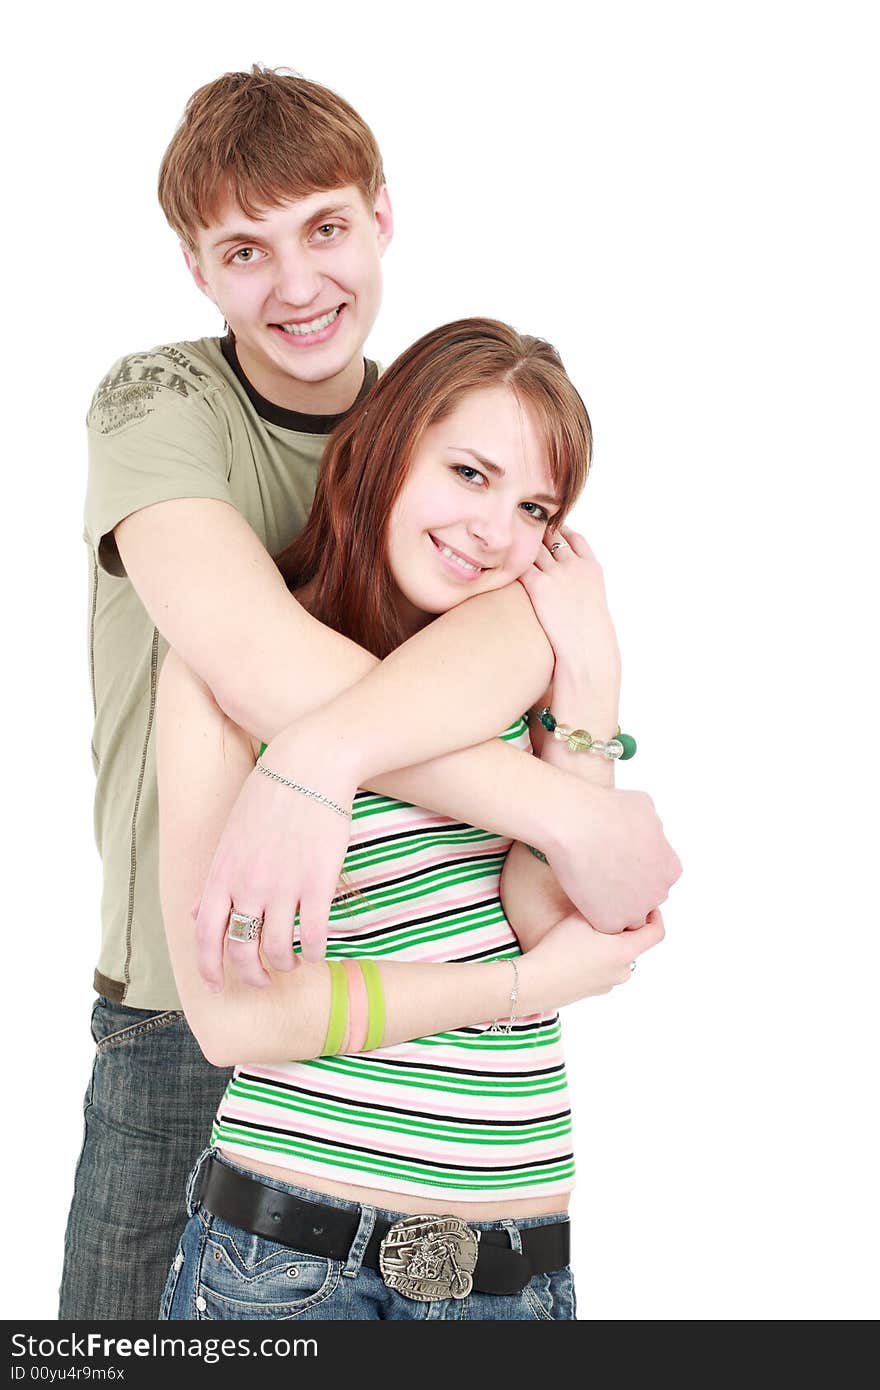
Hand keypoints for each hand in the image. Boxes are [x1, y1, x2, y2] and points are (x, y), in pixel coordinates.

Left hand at [193, 726, 357, 987]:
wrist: (309, 764)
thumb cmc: (270, 793)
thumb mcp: (230, 834)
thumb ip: (215, 878)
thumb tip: (193, 912)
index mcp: (221, 873)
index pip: (205, 935)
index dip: (207, 968)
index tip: (214, 987)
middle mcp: (247, 885)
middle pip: (241, 951)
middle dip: (250, 976)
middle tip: (262, 981)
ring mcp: (282, 885)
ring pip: (277, 950)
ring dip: (284, 966)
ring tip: (291, 963)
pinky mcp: (317, 883)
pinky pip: (313, 936)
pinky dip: (314, 953)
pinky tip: (317, 951)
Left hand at [518, 528, 620, 685]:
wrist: (587, 651)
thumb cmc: (588, 636)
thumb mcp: (592, 603)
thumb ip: (580, 588)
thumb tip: (567, 592)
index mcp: (592, 567)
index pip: (575, 537)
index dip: (560, 531)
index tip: (547, 530)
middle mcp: (575, 565)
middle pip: (553, 536)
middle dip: (537, 534)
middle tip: (519, 534)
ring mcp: (558, 573)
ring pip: (535, 547)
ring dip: (521, 545)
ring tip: (505, 546)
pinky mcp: (540, 586)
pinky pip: (521, 564)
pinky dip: (510, 561)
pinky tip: (499, 563)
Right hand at [527, 908, 665, 1006]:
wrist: (536, 982)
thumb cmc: (559, 947)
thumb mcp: (582, 918)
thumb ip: (604, 908)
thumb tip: (614, 903)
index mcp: (625, 951)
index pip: (657, 933)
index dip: (656, 916)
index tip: (647, 905)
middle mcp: (623, 970)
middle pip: (636, 944)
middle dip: (626, 929)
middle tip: (608, 913)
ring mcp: (610, 983)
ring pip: (619, 957)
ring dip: (612, 945)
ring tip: (589, 933)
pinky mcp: (596, 991)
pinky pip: (605, 969)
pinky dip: (600, 959)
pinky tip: (578, 952)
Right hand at [546, 781, 681, 932]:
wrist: (574, 822)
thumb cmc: (605, 809)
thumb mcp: (644, 807)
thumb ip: (652, 827)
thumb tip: (647, 831)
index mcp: (670, 867)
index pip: (657, 877)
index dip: (636, 870)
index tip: (617, 861)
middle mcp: (659, 891)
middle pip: (644, 898)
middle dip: (626, 889)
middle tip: (601, 871)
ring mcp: (636, 910)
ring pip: (626, 915)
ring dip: (612, 905)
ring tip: (589, 883)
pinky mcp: (611, 923)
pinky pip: (604, 923)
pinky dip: (594, 912)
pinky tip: (581, 891)